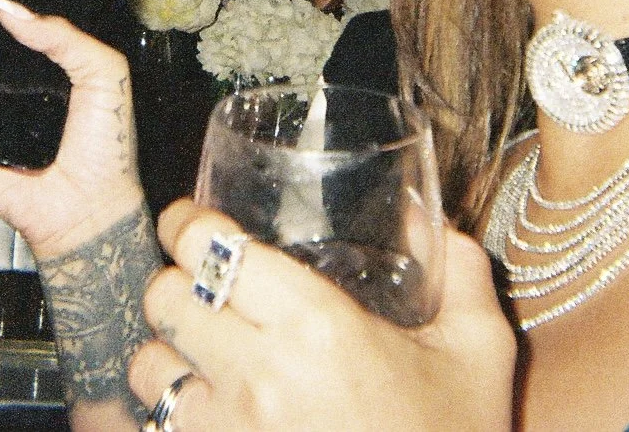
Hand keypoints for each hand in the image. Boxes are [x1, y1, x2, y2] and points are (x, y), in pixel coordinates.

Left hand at [127, 200, 515, 431]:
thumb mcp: (480, 353)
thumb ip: (462, 270)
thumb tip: (426, 218)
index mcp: (318, 326)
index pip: (211, 249)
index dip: (188, 224)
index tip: (190, 221)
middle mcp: (259, 377)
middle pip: (164, 299)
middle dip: (176, 282)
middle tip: (200, 283)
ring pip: (148, 367)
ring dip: (167, 352)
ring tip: (200, 351)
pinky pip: (162, 428)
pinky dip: (176, 412)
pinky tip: (210, 409)